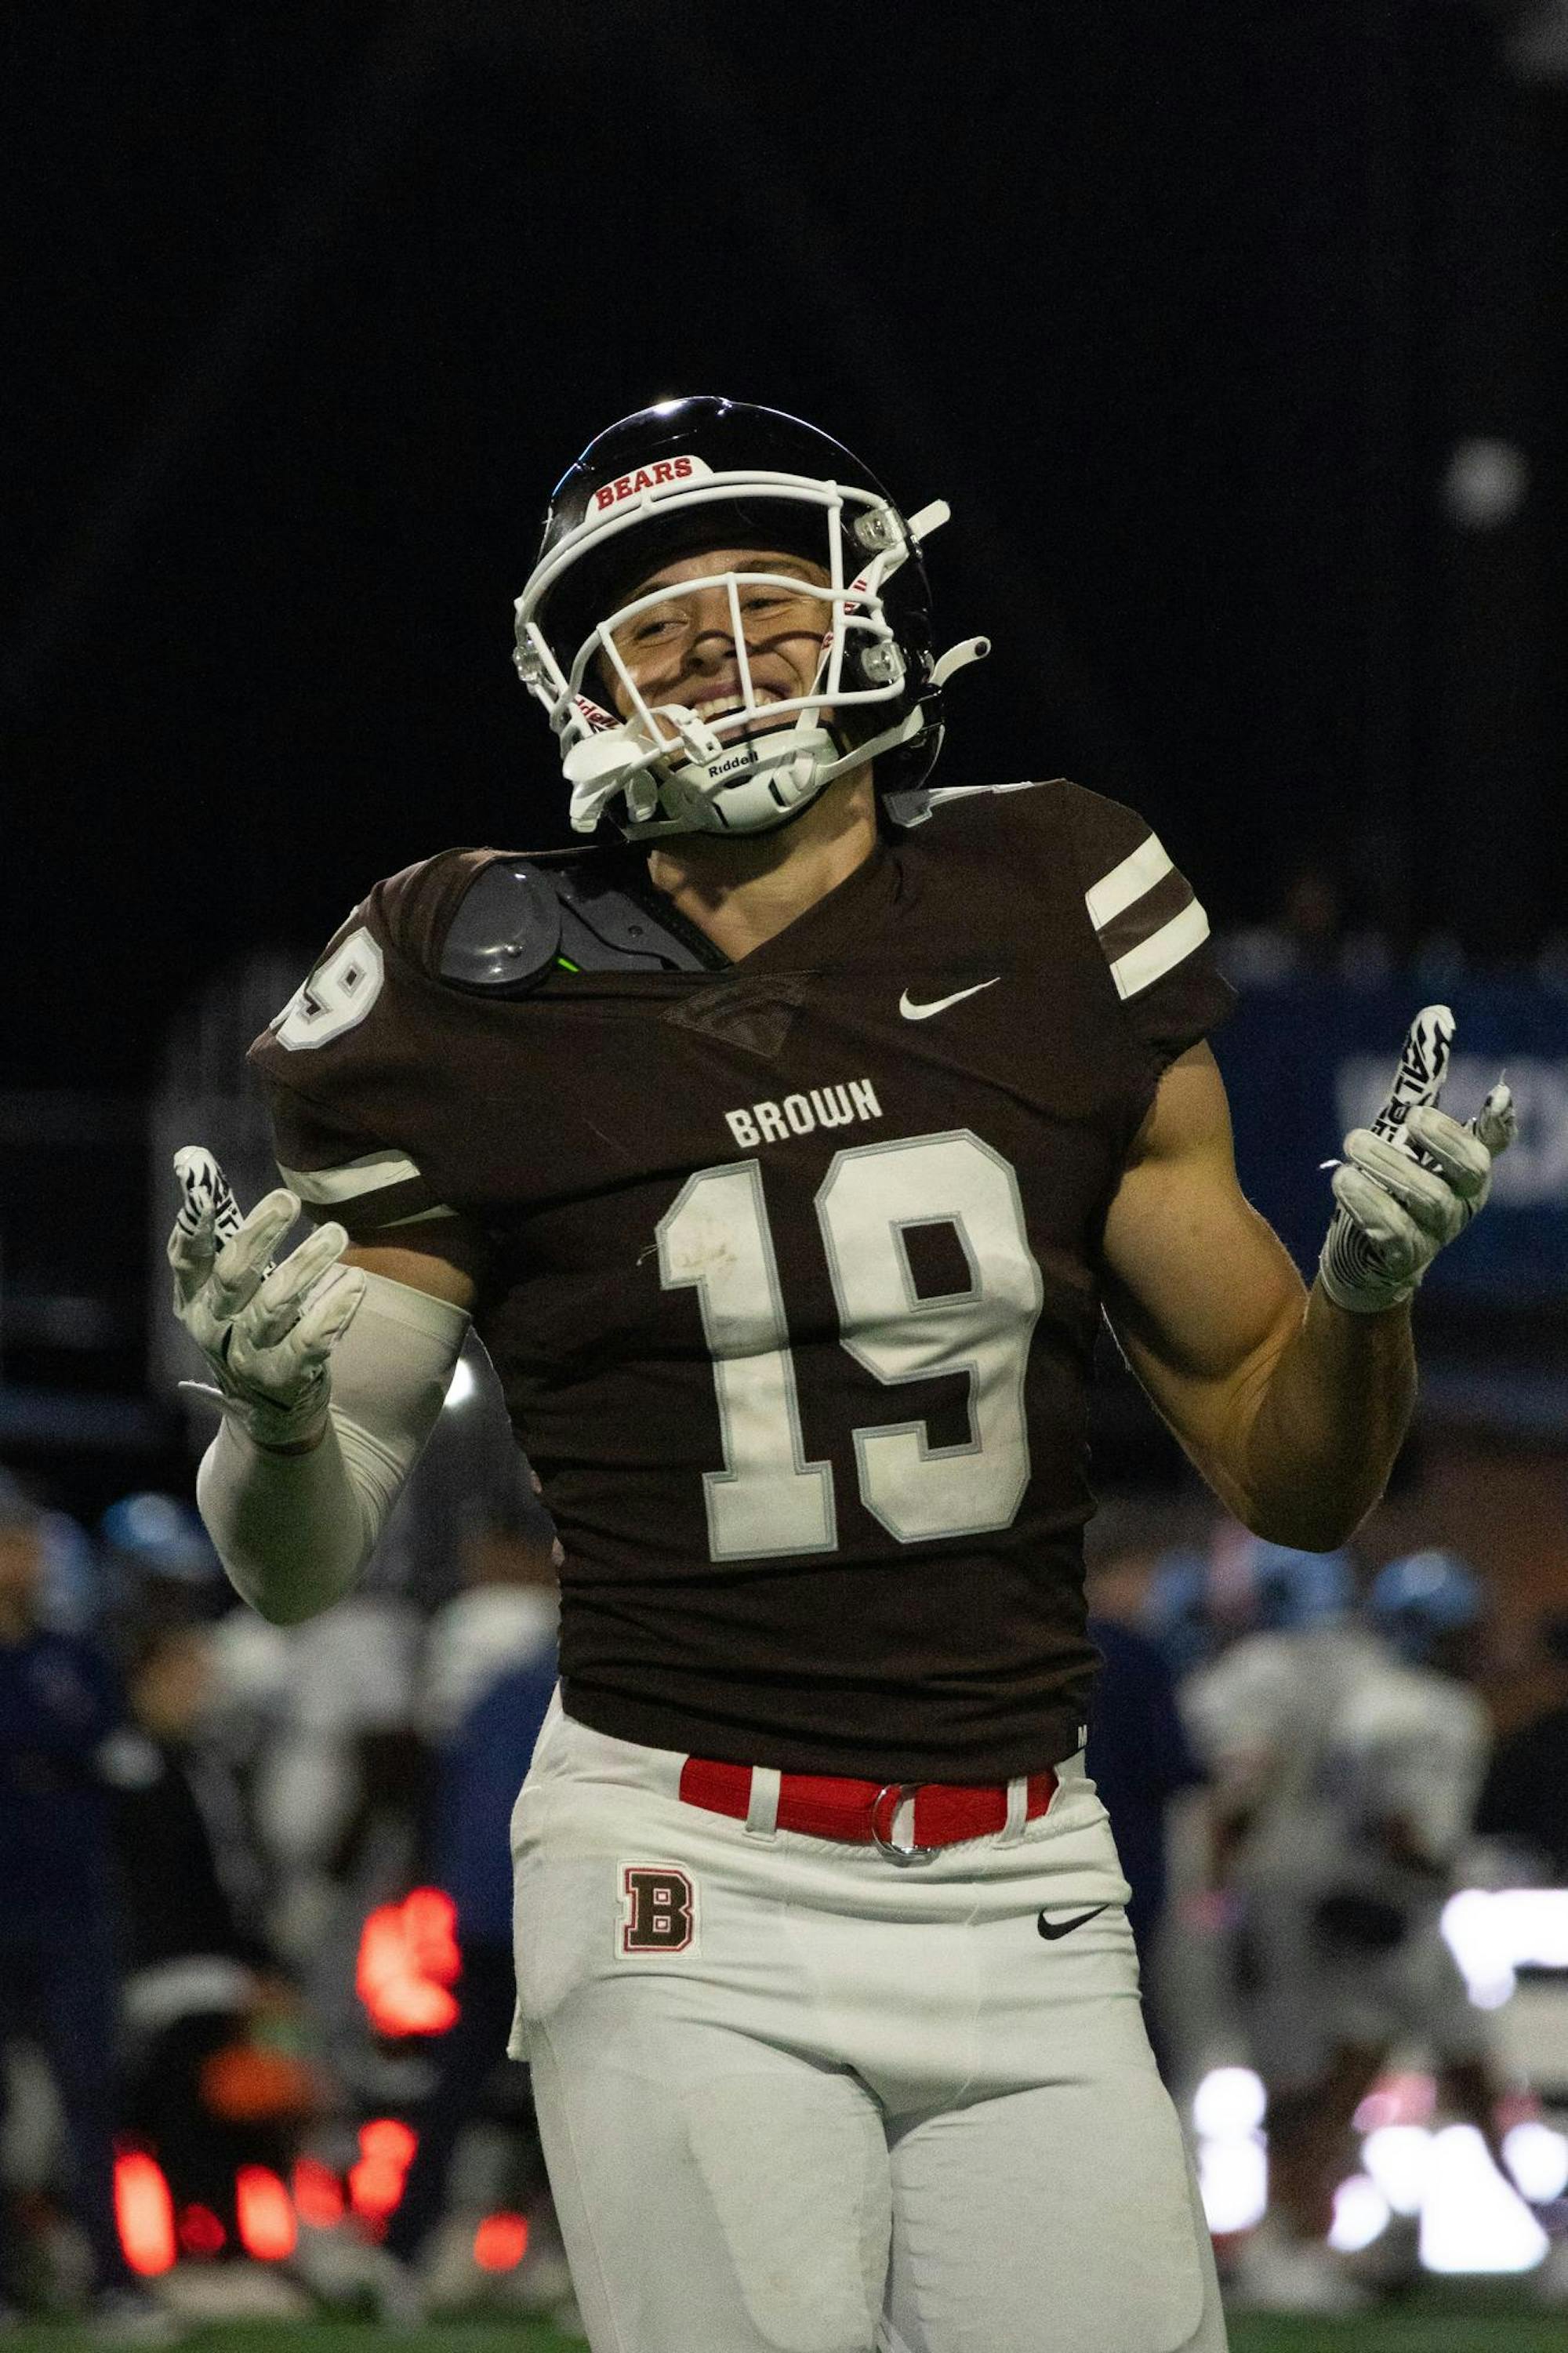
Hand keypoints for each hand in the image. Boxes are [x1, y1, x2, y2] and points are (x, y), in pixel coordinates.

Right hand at [168, 1147, 365, 1448]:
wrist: (270, 1410)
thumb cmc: (250, 1324)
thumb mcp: (229, 1283)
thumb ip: (221, 1226)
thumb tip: (191, 1156)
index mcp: (194, 1299)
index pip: (187, 1256)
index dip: (194, 1219)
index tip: (201, 1177)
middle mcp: (213, 1329)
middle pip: (234, 1275)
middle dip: (260, 1233)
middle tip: (289, 1198)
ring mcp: (247, 1357)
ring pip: (276, 1305)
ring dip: (308, 1264)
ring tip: (338, 1233)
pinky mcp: (284, 1378)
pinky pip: (311, 1340)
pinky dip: (335, 1308)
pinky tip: (356, 1281)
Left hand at [1318, 1005, 1516, 1313]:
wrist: (1364, 1260)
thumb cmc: (1389, 1183)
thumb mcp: (1399, 1128)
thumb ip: (1419, 1080)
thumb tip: (1437, 1015)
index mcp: (1465, 1166)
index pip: (1493, 1143)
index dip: (1500, 1122)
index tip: (1497, 1095)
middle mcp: (1460, 1199)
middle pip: (1470, 1169)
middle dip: (1442, 1139)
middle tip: (1409, 1118)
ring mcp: (1435, 1233)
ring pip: (1427, 1199)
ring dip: (1388, 1166)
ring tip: (1352, 1145)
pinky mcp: (1402, 1257)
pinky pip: (1392, 1231)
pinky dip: (1366, 1203)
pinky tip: (1342, 1179)